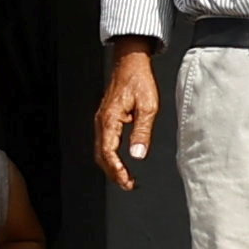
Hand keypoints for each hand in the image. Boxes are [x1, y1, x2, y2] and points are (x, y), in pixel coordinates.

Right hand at [93, 40, 160, 191]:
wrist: (130, 62)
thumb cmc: (139, 80)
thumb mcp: (148, 107)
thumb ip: (142, 132)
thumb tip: (138, 154)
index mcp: (110, 119)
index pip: (108, 151)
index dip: (116, 169)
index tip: (127, 181)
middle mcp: (101, 121)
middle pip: (101, 155)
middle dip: (113, 173)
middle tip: (128, 185)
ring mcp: (102, 120)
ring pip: (100, 150)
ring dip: (111, 166)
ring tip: (126, 178)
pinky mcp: (106, 118)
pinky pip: (104, 142)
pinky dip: (111, 156)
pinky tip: (122, 161)